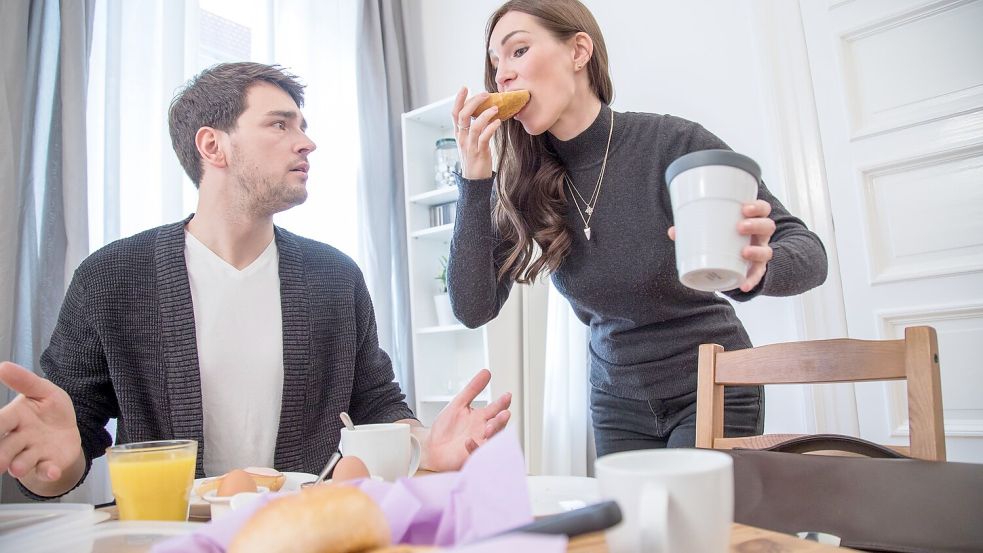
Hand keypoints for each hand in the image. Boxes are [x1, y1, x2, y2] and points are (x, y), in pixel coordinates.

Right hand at [0, 362, 82, 483]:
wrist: (68, 428)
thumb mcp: (43, 391)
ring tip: (17, 468)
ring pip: (22, 461)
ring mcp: (33, 453)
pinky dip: (48, 472)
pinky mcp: (49, 464)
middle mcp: (19, 438)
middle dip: (0, 454)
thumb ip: (25, 381)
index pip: (0, 422)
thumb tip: (2, 366)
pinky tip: (52, 471)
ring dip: (20, 465)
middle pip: (6, 448)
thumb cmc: (49, 408)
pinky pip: (45, 470)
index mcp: (15, 418)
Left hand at [421, 368, 510, 471]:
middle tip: (504, 413)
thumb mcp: (459, 403)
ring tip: (490, 427)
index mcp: (482, 417)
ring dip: (493, 434)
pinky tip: (468, 440)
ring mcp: (478, 444)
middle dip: (501, 420)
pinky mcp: (470, 456)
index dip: (502, 403)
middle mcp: (483, 431)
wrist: (430, 445)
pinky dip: (473, 447)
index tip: (507, 395)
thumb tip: (486, 372)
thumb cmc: (446, 426)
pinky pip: (475, 453)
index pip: (496, 409)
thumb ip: (473, 389)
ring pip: (491, 440)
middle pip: (498, 425)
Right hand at [451, 87, 502, 179]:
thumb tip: (485, 114)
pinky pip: (484, 137)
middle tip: (485, 94)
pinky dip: (491, 128)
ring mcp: (470, 145)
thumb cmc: (475, 159)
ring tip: (496, 108)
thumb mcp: (471, 142)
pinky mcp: (479, 152)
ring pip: (474, 126)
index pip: (455, 113)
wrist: (474, 181)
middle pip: (463, 115)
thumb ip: (475, 129)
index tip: (464, 88)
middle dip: (473, 102)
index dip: (458, 100)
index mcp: (459, 134)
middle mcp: (462, 138)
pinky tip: (498, 122)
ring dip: (485, 114)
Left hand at [666, 199, 774, 292]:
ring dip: (757, 251)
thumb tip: (673, 231)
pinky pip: (758, 276)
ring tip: (744, 252)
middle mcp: (760, 237)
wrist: (738, 262)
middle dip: (756, 225)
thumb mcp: (713, 232)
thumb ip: (694, 231)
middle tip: (740, 226)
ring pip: (767, 250)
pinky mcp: (756, 270)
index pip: (762, 210)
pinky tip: (744, 285)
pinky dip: (751, 281)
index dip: (757, 207)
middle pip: (768, 226)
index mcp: (751, 221)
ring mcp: (760, 253)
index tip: (745, 208)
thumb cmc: (725, 239)